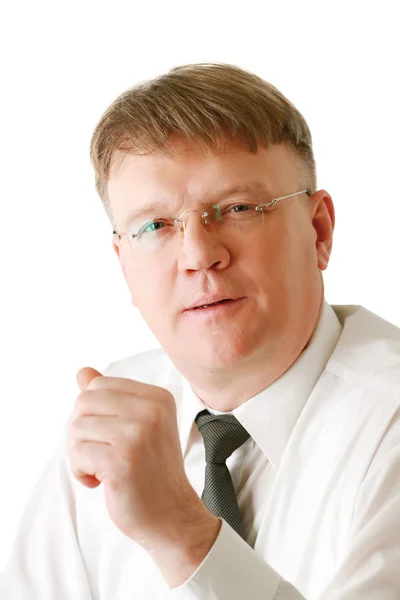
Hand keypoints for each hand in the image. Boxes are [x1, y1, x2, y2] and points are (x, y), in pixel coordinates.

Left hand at [68, 367, 209, 551]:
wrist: (172, 514)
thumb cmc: (151, 471)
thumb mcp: (136, 426)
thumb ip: (109, 397)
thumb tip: (83, 372)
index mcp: (156, 397)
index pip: (98, 385)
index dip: (93, 414)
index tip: (110, 437)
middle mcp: (151, 410)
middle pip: (83, 403)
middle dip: (82, 433)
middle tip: (101, 455)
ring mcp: (138, 434)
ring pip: (76, 428)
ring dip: (81, 455)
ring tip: (103, 470)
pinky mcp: (123, 460)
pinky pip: (78, 454)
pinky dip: (81, 472)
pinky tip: (101, 482)